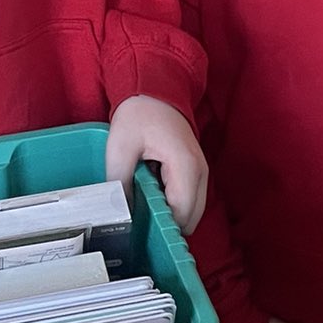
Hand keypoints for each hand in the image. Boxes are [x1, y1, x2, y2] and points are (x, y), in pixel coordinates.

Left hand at [105, 95, 206, 233]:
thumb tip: (120, 213)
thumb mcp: (120, 147)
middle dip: (166, 224)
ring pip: (192, 213)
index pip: (181, 214)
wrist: (155, 91)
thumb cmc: (139, 115)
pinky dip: (174, 205)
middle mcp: (201, 173)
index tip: (140, 231)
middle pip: (190, 219)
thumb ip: (120, 181)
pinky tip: (153, 195)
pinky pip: (189, 201)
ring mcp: (202, 173)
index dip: (161, 228)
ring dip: (170, 214)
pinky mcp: (197, 172)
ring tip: (145, 204)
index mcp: (186, 166)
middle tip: (140, 218)